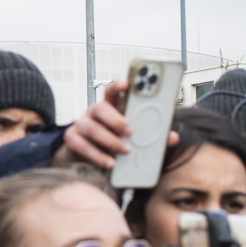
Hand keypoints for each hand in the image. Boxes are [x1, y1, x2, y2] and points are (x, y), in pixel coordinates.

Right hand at [55, 80, 179, 170]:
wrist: (89, 158)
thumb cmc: (115, 142)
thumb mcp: (134, 137)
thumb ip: (152, 135)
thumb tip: (172, 137)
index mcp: (110, 107)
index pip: (111, 90)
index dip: (118, 85)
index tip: (127, 83)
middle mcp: (93, 112)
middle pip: (100, 107)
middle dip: (116, 118)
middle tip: (131, 131)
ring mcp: (80, 125)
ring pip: (91, 128)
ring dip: (109, 140)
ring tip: (125, 151)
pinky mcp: (72, 140)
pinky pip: (81, 146)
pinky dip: (97, 155)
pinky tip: (110, 163)